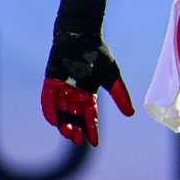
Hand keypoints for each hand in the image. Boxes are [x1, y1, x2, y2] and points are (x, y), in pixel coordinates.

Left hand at [41, 26, 132, 146]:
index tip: (94, 143)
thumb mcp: (112, 77)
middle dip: (76, 129)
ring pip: (61, 112)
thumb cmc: (98, 54)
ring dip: (64, 124)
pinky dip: (50, 110)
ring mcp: (61, 89)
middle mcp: (73, 94)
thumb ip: (120, 96)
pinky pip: (48, 100)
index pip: (90, 117)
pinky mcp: (50, 82)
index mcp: (88, 94)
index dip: (92, 129)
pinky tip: (53, 121)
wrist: (82, 36)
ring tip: (69, 133)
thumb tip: (130, 114)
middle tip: (78, 140)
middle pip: (74, 117)